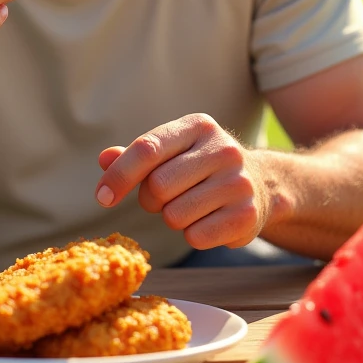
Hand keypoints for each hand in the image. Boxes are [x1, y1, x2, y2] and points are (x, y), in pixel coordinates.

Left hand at [95, 114, 271, 248]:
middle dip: (151, 199)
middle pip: (157, 186)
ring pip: (174, 215)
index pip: (148, 149)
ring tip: (191, 206)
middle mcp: (223, 149)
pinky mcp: (247, 215)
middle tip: (166, 197)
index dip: (119, 175)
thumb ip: (136, 155)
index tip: (102, 197)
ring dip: (172, 218)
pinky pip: (195, 237)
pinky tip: (208, 220)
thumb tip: (104, 159)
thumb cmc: (200, 166)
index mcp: (198, 126)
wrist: (260, 184)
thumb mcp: (172, 151)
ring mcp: (238, 182)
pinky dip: (192, 234)